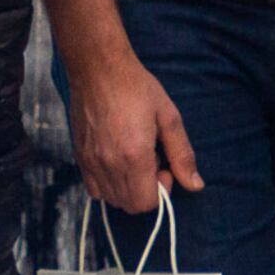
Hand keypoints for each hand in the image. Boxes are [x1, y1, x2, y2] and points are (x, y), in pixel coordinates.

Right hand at [67, 53, 201, 211]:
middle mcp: (109, 164)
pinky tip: (117, 162)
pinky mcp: (79, 156)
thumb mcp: (169, 117)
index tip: (164, 167)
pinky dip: (108, 185)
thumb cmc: (136, 88)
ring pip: (111, 199)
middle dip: (146, 192)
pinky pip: (93, 189)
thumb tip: (195, 185)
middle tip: (152, 163)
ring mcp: (91, 162)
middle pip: (129, 205)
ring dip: (127, 189)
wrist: (98, 69)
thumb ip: (182, 155)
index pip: (147, 203)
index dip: (161, 191)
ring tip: (134, 160)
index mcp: (135, 156)